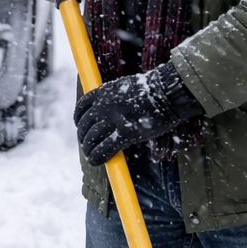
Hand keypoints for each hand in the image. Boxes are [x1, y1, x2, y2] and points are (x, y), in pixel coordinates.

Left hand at [73, 61, 202, 165]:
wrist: (167, 92)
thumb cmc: (153, 89)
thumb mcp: (126, 86)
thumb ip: (114, 97)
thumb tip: (109, 109)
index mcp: (103, 92)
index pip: (82, 107)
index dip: (79, 120)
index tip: (81, 126)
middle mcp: (104, 105)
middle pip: (85, 125)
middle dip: (84, 137)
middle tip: (87, 144)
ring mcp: (114, 120)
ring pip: (91, 139)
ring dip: (89, 149)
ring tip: (91, 156)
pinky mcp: (125, 134)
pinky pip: (104, 149)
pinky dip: (96, 157)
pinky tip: (97, 161)